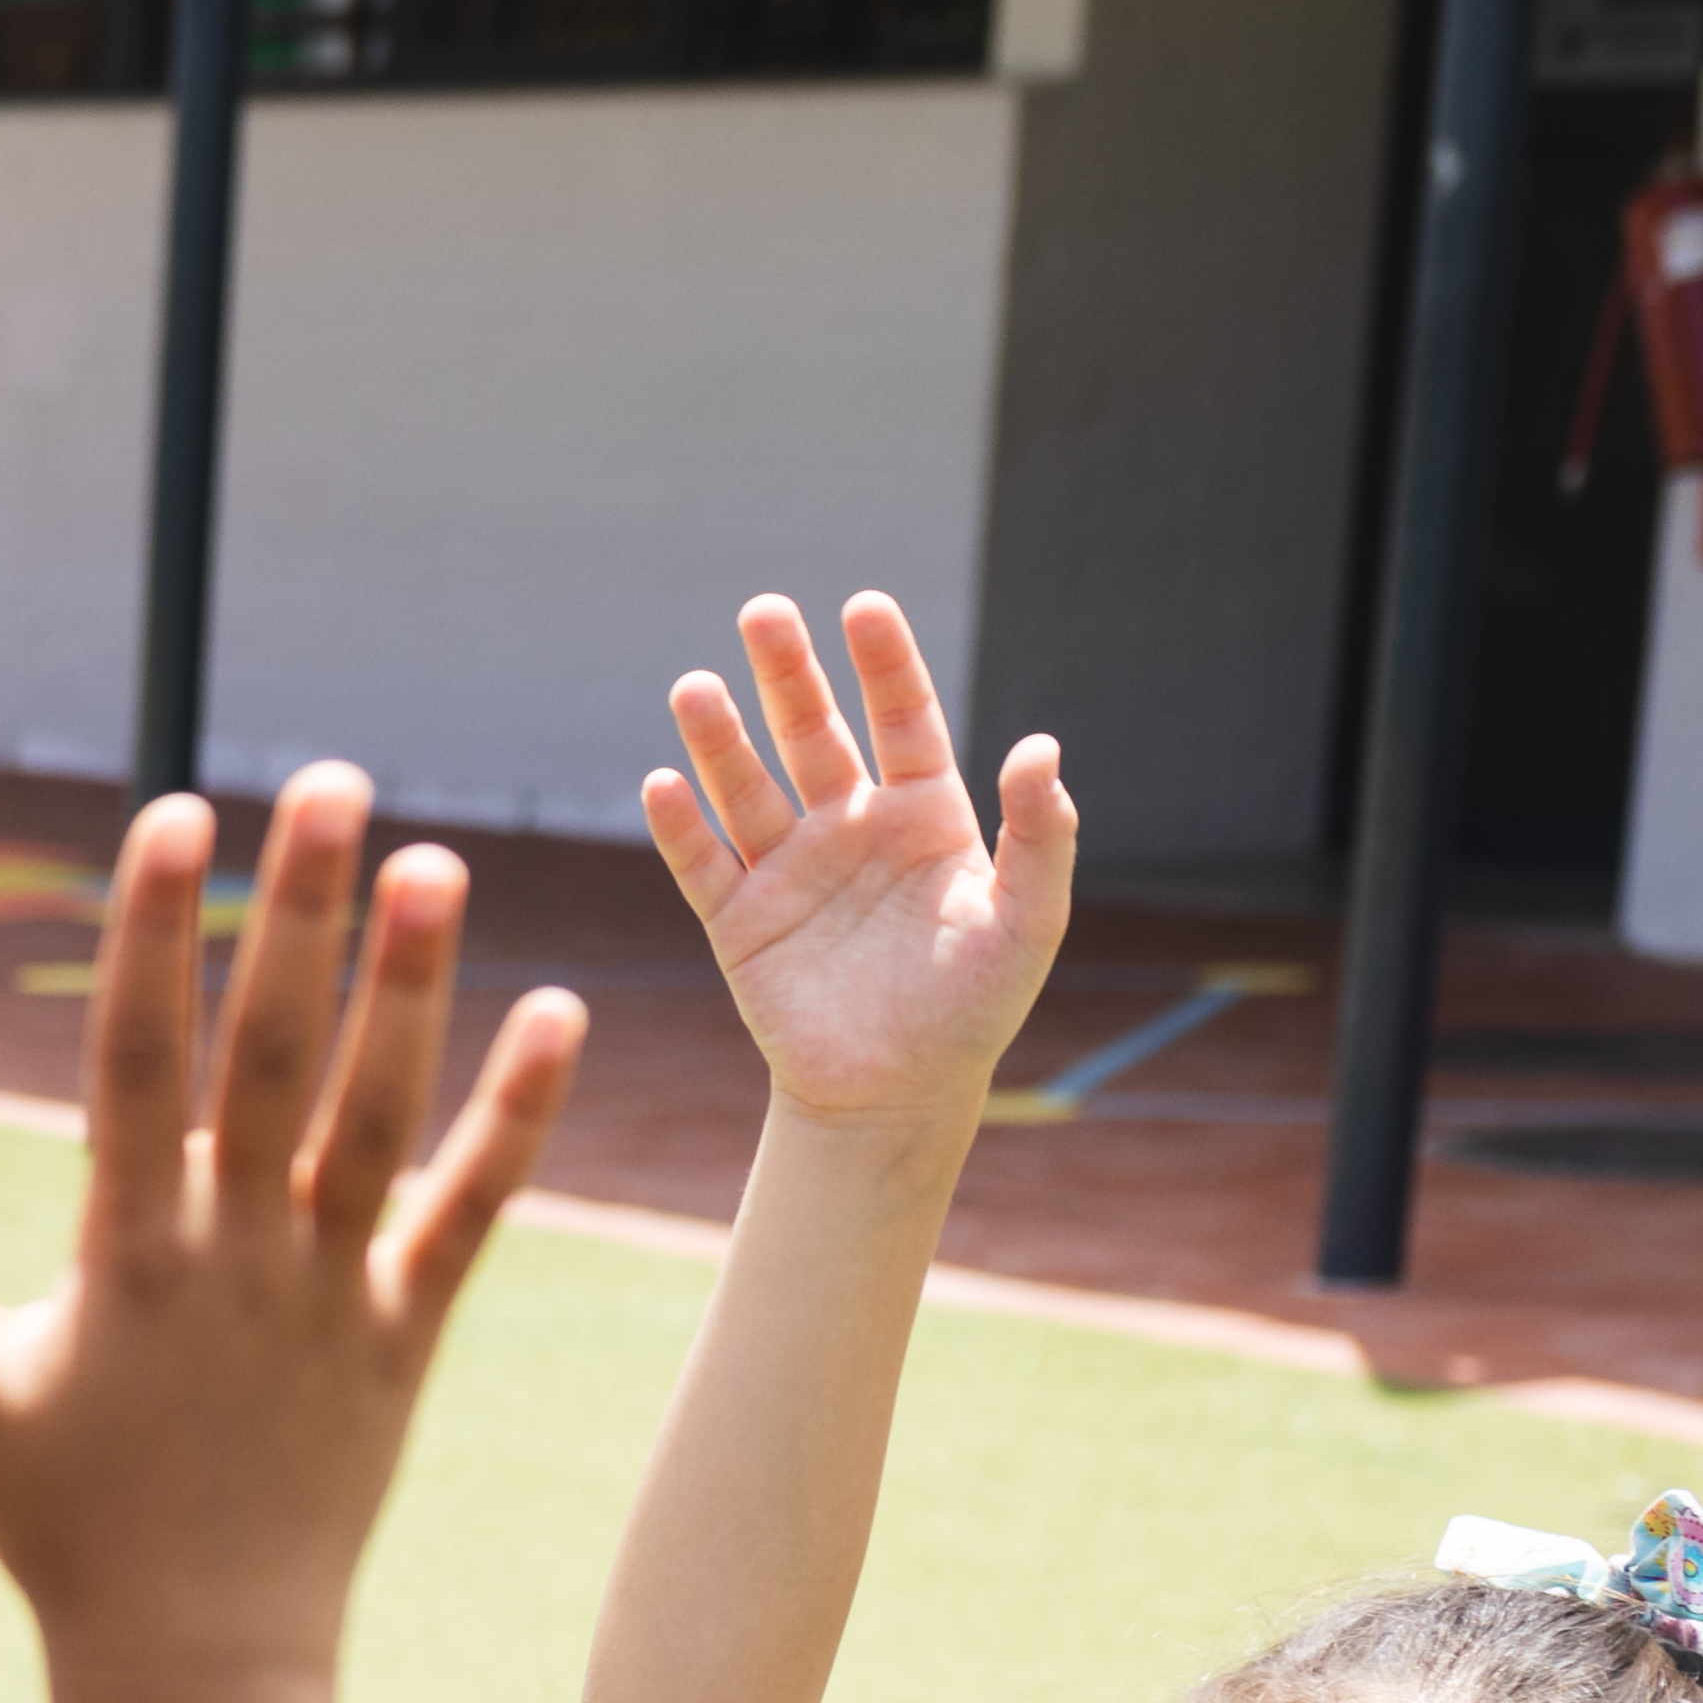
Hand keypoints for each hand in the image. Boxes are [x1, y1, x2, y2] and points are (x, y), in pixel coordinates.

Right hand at [0, 765, 580, 1687]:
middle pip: (273, 1055)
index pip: (141, 1062)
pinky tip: (558, 1014)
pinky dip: (516, 1118)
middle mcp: (239, 1254)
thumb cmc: (65, 1528)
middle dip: (300, 914)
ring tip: (438, 863)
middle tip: (328, 783)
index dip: (156, 936)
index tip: (174, 819)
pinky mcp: (404, 1335)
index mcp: (129, 1255)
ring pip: (381, 1115)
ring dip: (412, 987)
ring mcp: (332, 1292)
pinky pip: (469, 1212)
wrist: (198, 1662)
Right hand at [644, 588, 1073, 1126]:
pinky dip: (679, 826)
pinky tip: (661, 782)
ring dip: (720, 739)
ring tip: (694, 686)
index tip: (863, 608)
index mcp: (925, 814)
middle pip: (812, 733)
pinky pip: (702, 865)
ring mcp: (790, 870)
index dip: (884, 664)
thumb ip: (1041, 835)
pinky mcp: (739, 922)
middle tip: (763, 611)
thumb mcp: (1027, 921)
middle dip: (787, 673)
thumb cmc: (974, 1007)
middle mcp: (851, 827)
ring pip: (747, 788)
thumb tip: (1041, 747)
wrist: (896, 1093)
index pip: (902, 718)